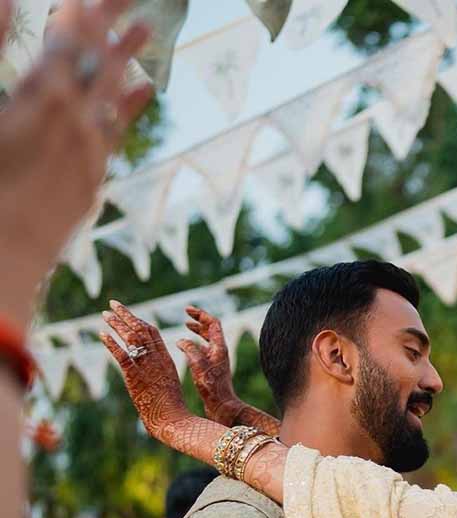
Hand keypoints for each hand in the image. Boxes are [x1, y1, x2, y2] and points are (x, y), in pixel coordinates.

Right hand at [0, 0, 152, 328]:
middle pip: (99, 59)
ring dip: (127, 56)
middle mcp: (77, 122)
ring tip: (147, 26)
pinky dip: (129, 106)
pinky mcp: (90, 180)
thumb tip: (4, 1)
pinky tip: (143, 89)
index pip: (69, 40)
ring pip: (113, 94)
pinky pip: (116, 133)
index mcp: (43, 99)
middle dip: (111, 20)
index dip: (79, 12)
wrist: (0, 259)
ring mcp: (89, 153)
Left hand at [100, 300, 191, 441]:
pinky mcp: (135, 376)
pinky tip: (101, 334)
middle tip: (113, 304)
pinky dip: (111, 342)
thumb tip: (150, 374)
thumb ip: (158, 374)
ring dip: (117, 324)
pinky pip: (121, 354)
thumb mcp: (168, 385)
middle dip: (126, 315)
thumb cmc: (172, 407)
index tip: (130, 314)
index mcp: (166, 359)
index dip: (140, 321)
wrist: (173, 418)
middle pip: (141, 329)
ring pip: (131, 338)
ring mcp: (146, 366)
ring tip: (105, 314)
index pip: (153, 333)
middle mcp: (157, 359)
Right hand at [178, 306, 243, 424]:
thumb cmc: (212, 388)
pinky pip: (204, 350)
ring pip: (208, 339)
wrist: (222, 406)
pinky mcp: (212, 369)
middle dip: (199, 320)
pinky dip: (195, 344)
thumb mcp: (198, 365)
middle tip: (186, 315)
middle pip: (211, 329)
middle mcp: (220, 352)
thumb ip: (190, 349)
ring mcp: (217, 360)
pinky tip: (187, 346)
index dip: (200, 315)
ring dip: (198, 331)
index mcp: (219, 348)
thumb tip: (181, 340)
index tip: (187, 310)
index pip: (213, 323)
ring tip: (186, 326)